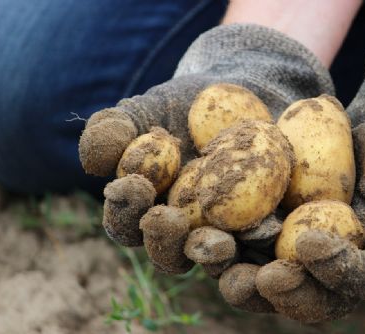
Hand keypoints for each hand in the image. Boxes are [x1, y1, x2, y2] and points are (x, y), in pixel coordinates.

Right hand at [78, 23, 331, 294]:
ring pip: (217, 262)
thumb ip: (114, 131)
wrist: (245, 95)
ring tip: (220, 243)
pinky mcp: (267, 232)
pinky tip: (271, 233)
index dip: (124, 209)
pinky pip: (265, 249)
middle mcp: (186, 233)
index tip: (134, 184)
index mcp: (149, 212)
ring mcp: (228, 237)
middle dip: (166, 241)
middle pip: (171, 254)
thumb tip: (93, 162)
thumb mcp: (147, 110)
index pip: (127, 222)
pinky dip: (264, 249)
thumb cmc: (186, 105)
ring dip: (214, 257)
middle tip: (170, 219)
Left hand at [219, 26, 364, 321]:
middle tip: (246, 278)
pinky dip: (219, 227)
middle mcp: (334, 261)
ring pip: (264, 268)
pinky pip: (244, 229)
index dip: (332, 271)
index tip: (308, 243)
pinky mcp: (273, 215)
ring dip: (233, 268)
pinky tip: (193, 215)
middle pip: (303, 291)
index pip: (355, 281)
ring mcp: (300, 240)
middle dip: (274, 288)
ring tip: (206, 250)